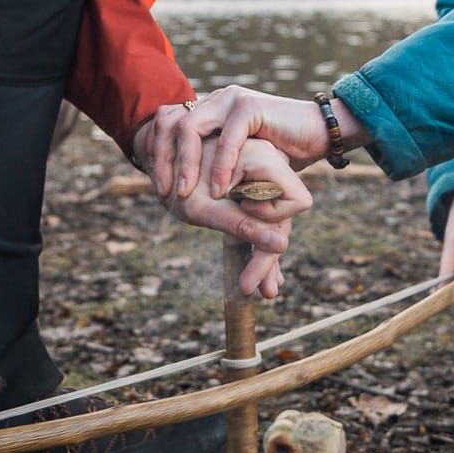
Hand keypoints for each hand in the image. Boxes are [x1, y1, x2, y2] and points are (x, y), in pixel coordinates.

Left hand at [141, 86, 339, 202]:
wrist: (318, 134)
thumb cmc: (279, 151)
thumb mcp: (237, 159)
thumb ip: (213, 163)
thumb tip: (184, 185)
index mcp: (208, 108)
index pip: (166, 123)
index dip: (156, 152)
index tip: (158, 185)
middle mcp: (215, 99)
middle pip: (171, 124)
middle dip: (163, 160)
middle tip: (165, 192)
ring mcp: (231, 99)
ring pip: (191, 128)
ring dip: (185, 163)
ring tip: (183, 194)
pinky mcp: (250, 106)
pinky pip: (226, 138)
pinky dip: (220, 166)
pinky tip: (218, 190)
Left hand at [158, 137, 312, 298]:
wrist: (157, 162)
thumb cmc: (176, 180)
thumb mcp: (206, 208)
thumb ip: (244, 224)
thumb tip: (282, 245)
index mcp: (263, 159)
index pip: (296, 200)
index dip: (273, 217)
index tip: (242, 216)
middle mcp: (268, 167)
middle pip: (280, 217)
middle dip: (268, 255)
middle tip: (265, 292)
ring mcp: (260, 180)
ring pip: (270, 223)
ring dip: (265, 256)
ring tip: (267, 291)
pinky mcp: (249, 192)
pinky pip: (259, 221)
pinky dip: (256, 245)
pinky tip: (260, 276)